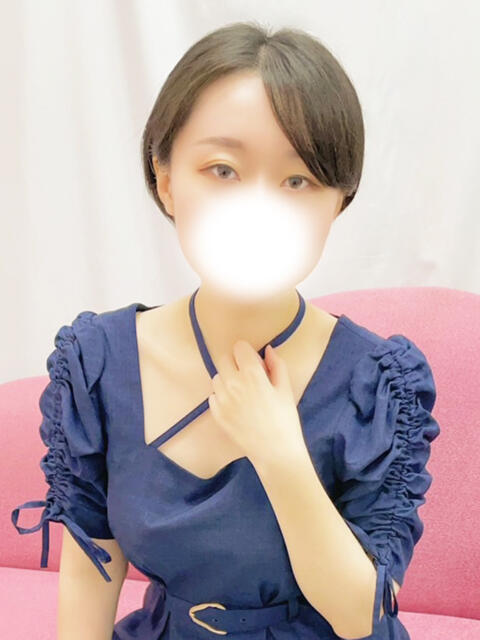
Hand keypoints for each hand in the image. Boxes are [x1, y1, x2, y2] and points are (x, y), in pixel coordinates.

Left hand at [207, 340, 303, 466]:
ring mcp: (222, 400)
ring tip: (242, 393)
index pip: (239, 347)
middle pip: (224, 359)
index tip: (255, 363)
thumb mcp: (286, 389)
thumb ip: (276, 365)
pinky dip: (222, 396)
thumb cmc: (285, 419)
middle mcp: (233, 384)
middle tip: (248, 377)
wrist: (275, 452)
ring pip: (217, 377)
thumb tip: (268, 350)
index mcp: (252, 374)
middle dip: (235, 363)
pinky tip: (236, 406)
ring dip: (227, 379)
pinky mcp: (216, 414)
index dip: (248, 353)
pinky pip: (213, 395)